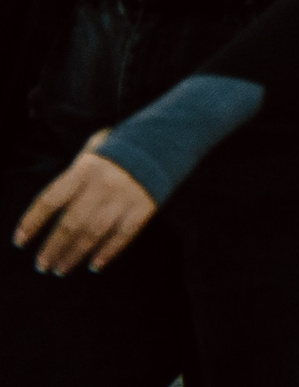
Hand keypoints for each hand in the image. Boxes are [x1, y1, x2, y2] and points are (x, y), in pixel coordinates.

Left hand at [15, 134, 154, 273]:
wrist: (169, 137)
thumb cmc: (124, 144)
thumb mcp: (97, 147)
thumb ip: (76, 171)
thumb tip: (56, 200)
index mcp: (84, 169)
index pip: (49, 200)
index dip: (32, 222)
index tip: (19, 242)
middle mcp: (101, 185)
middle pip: (69, 224)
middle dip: (52, 248)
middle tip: (42, 266)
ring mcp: (124, 198)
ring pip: (93, 234)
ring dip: (74, 254)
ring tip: (61, 269)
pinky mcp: (145, 207)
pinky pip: (123, 236)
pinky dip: (108, 252)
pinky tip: (95, 265)